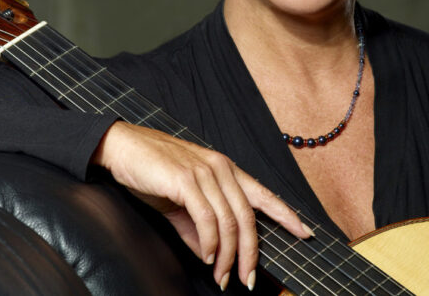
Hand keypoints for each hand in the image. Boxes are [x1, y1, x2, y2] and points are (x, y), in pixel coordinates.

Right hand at [91, 121, 311, 290]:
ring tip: (222, 277)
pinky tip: (207, 258)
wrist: (123, 148)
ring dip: (227, 256)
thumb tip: (211, 256)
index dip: (285, 214)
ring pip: (229, 222)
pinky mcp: (186, 180)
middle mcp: (220, 167)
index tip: (304, 232)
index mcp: (225, 169)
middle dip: (251, 254)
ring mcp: (204, 172)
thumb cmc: (153, 171)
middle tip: (247, 280)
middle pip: (248, 217)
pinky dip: (210, 244)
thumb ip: (197, 227)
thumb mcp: (181, 202)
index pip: (262, 193)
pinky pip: (207, 219)